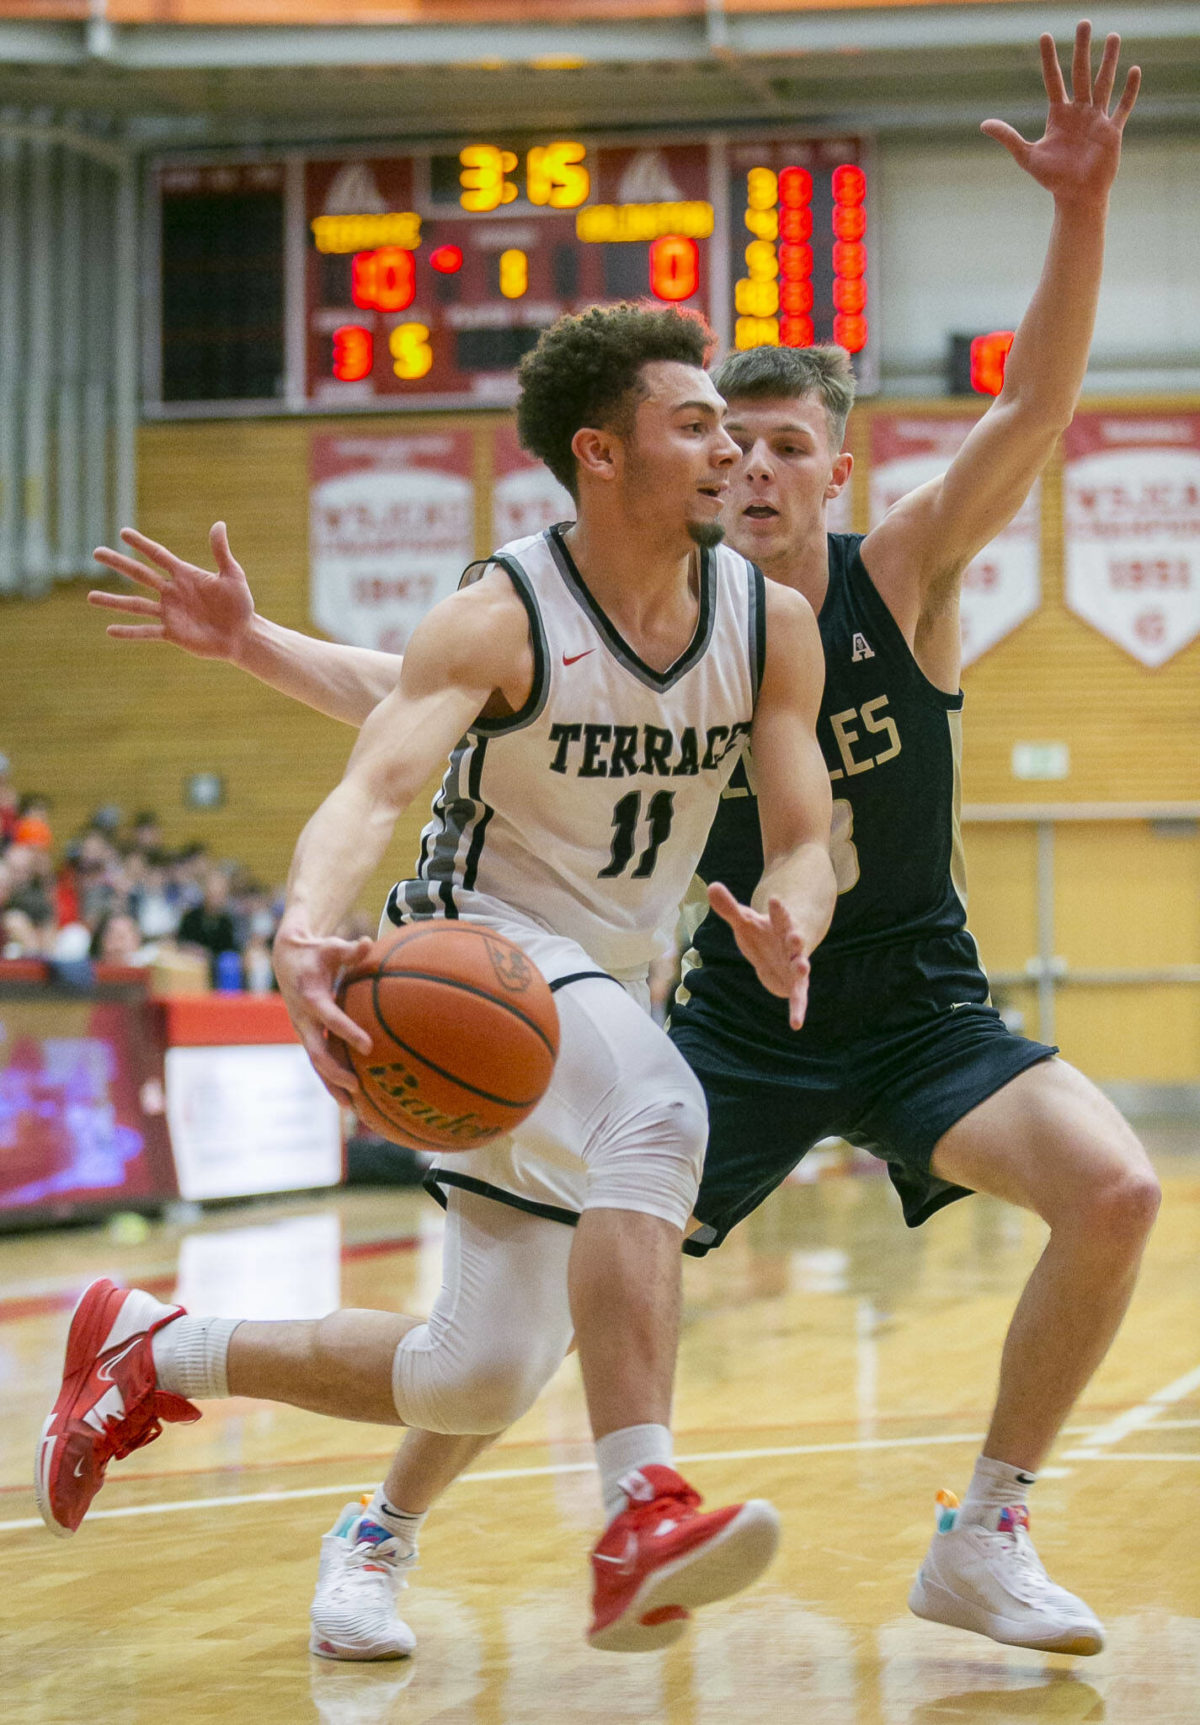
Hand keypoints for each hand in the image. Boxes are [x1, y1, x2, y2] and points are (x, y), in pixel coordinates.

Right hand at [89, 522, 254, 661]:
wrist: (243, 635)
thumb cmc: (240, 604)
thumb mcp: (232, 576)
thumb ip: (221, 553)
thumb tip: (218, 524)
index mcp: (184, 575)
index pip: (158, 556)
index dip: (141, 544)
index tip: (123, 533)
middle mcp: (172, 592)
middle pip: (140, 575)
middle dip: (118, 564)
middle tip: (96, 553)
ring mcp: (170, 613)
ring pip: (135, 605)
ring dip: (113, 602)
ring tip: (90, 597)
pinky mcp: (172, 633)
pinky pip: (146, 631)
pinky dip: (129, 632)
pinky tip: (109, 631)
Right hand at [271, 922, 374, 1100]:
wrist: (287, 960)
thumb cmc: (316, 952)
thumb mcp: (331, 947)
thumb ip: (350, 949)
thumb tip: (369, 943)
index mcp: (311, 997)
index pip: (330, 1018)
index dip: (348, 1032)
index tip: (368, 1047)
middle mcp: (304, 1019)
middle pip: (318, 1052)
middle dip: (336, 1072)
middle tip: (358, 1086)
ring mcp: (304, 1031)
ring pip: (317, 1064)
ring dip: (333, 1086)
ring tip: (353, 1109)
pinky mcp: (308, 1037)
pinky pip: (319, 1063)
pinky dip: (331, 1082)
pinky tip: (349, 1101)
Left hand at [707, 881, 809, 1029]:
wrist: (780, 951)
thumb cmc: (763, 933)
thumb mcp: (745, 921)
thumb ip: (730, 907)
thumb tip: (711, 886)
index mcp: (781, 926)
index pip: (780, 916)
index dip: (777, 909)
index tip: (774, 899)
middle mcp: (792, 945)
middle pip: (795, 940)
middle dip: (795, 938)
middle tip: (796, 936)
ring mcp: (796, 964)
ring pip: (801, 966)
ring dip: (801, 967)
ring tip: (802, 967)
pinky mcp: (796, 984)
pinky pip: (798, 997)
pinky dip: (798, 1009)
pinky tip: (796, 1024)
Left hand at [982, 22, 1139, 206]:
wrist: (1076, 197)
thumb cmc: (1052, 179)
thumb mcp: (1027, 156)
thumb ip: (1008, 137)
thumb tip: (983, 124)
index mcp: (1058, 114)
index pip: (1052, 80)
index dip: (1048, 59)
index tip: (1044, 36)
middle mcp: (1079, 111)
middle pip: (1080, 73)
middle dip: (1081, 48)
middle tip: (1083, 22)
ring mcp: (1097, 119)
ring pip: (1103, 83)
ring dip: (1108, 60)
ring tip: (1112, 35)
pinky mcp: (1112, 131)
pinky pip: (1123, 106)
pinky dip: (1129, 90)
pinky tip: (1134, 69)